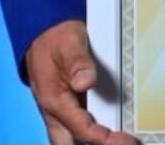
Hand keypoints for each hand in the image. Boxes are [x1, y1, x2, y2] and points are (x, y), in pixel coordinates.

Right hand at [25, 19, 137, 144]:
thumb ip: (78, 62)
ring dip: (89, 140)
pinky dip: (87, 131)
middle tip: (119, 142)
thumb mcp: (69, 43)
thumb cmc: (56, 36)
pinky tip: (104, 128)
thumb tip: (85, 82)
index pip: (80, 128)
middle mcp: (53, 109)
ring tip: (116, 139)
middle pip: (70, 142)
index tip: (122, 140)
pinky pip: (73, 125)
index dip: (101, 138)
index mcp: (54, 100)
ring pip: (69, 136)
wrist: (42, 30)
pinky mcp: (63, 103)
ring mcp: (57, 108)